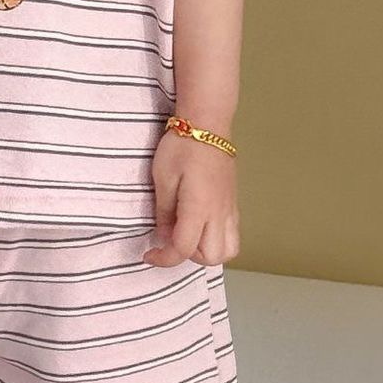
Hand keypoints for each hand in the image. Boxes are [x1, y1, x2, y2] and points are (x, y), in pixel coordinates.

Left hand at [146, 131, 237, 268]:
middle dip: (188, 256)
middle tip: (171, 239)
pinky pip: (232, 234)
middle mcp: (218, 213)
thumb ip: (163, 213)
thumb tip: (165, 236)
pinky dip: (217, 239)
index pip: (183, 250)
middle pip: (211, 257)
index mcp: (198, 208)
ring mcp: (229, 209)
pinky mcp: (233, 203)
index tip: (149, 254)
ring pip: (228, 250)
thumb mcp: (162, 179)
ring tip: (188, 235)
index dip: (163, 258)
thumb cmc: (182, 147)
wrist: (207, 124)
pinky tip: (200, 225)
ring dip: (207, 251)